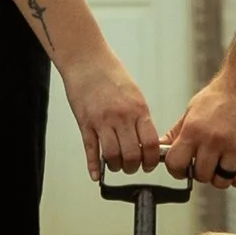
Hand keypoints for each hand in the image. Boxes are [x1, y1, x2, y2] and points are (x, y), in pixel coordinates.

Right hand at [62, 47, 158, 179]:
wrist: (87, 60)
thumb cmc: (111, 74)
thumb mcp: (135, 94)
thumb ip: (141, 118)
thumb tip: (147, 140)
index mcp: (137, 109)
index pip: (150, 144)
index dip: (151, 160)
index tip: (149, 164)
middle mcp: (121, 117)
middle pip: (131, 155)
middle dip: (133, 167)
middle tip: (132, 168)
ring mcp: (101, 121)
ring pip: (112, 156)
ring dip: (115, 167)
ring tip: (116, 166)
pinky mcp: (85, 123)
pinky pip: (90, 149)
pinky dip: (93, 166)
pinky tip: (96, 174)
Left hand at [161, 61, 235, 188]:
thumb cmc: (221, 94)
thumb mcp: (193, 109)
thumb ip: (177, 132)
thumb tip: (162, 148)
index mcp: (194, 130)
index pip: (176, 164)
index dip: (176, 170)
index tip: (182, 168)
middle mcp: (214, 140)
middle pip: (201, 175)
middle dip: (201, 172)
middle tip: (206, 163)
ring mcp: (235, 146)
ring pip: (222, 180)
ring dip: (220, 177)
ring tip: (221, 166)